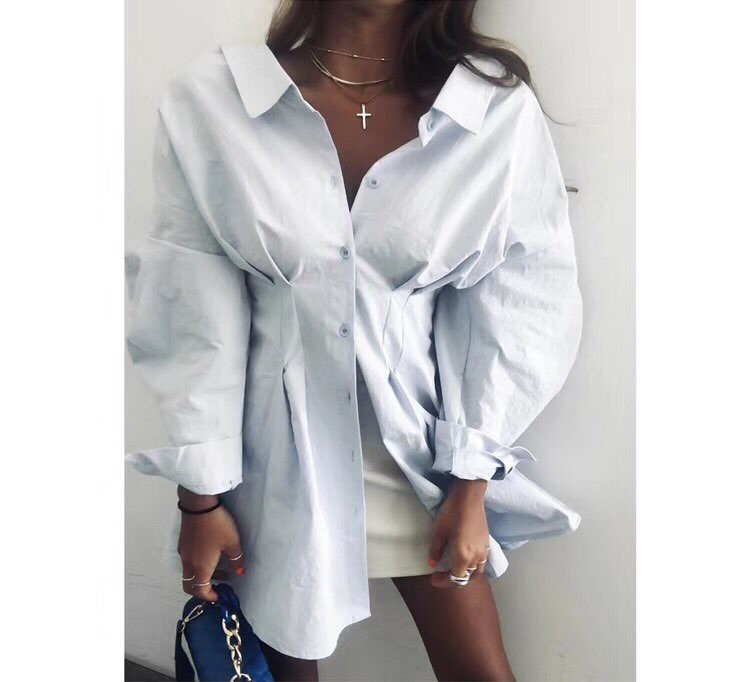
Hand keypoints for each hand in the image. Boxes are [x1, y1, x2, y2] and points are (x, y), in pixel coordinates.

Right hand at [177, 486, 244, 601]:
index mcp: (200, 567)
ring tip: (222, 569)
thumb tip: (239, 572)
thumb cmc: (217, 525)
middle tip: (219, 586)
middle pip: (191, 585)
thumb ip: (236, 560)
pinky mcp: (183, 542)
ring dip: (203, 575)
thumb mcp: (232, 542)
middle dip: (203, 589)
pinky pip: (189, 561)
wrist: (198, 504)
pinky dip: (199, 565)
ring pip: (190, 572)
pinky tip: (212, 554)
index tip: (220, 597)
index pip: (200, 591)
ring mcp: (184, 552)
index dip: (210, 597)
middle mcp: (188, 563)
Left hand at [428, 478, 489, 588]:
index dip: (444, 582)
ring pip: (477, 571)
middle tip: (442, 574)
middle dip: (454, 579)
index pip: (456, 579)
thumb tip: (433, 564)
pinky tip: (465, 557)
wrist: (469, 497)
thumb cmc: (452, 513)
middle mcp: (476, 557)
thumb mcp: (438, 531)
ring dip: (466, 573)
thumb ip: (435, 550)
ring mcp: (484, 550)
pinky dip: (474, 565)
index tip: (434, 578)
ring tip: (454, 567)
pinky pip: (482, 561)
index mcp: (463, 556)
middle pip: (468, 577)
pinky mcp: (487, 542)